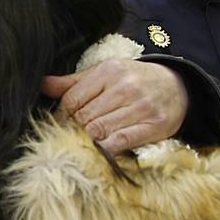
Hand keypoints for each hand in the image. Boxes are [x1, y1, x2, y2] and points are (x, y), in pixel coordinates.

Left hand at [42, 60, 187, 152]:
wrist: (179, 86)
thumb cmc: (132, 81)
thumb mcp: (104, 74)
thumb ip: (72, 82)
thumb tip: (41, 84)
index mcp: (109, 71)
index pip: (71, 100)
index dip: (62, 116)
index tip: (63, 123)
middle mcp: (125, 87)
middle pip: (83, 118)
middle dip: (74, 130)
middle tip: (72, 136)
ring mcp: (141, 107)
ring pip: (98, 131)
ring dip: (88, 140)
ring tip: (86, 142)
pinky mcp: (154, 126)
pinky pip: (119, 143)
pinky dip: (105, 149)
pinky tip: (101, 148)